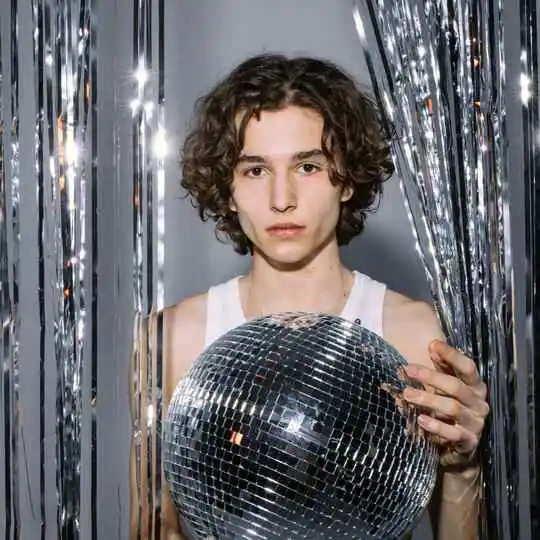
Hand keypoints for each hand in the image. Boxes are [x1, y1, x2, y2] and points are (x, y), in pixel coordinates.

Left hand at [402, 340, 488, 466]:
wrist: (457, 448)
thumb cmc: (449, 409)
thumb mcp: (445, 387)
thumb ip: (441, 367)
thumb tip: (432, 345)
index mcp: (475, 387)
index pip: (468, 367)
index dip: (452, 355)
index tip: (433, 344)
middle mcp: (479, 403)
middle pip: (456, 386)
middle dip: (431, 377)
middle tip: (408, 370)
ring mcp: (476, 423)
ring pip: (452, 408)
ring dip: (428, 400)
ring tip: (407, 394)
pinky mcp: (470, 441)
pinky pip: (453, 433)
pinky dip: (436, 426)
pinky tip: (421, 420)